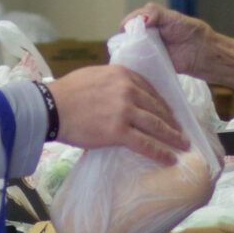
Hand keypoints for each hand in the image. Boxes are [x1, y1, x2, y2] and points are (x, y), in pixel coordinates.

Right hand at [48, 66, 191, 164]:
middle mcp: (128, 90)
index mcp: (123, 74)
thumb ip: (113, 81)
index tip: (169, 113)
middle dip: (172, 121)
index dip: (162, 104)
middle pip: (157, 108)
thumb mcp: (94, 75)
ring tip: (183, 145)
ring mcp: (125, 111)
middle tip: (181, 131)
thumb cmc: (66, 93)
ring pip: (156, 126)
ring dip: (173, 137)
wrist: (50, 108)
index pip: (150, 89)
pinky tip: (170, 158)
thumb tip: (121, 93)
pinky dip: (161, 152)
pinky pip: (146, 144)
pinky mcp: (119, 132)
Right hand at [124, 3, 217, 76]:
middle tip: (127, 45)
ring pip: (130, 51)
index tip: (126, 31)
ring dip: (128, 53)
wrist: (201, 51)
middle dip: (124, 40)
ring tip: (130, 55)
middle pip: (126, 37)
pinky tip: (134, 65)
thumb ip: (156, 13)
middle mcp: (144, 35)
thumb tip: (142, 20)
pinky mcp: (149, 64)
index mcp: (148, 21)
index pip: (130, 21)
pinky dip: (134, 65)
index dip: (126, 25)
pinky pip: (137, 64)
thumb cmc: (189, 31)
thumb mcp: (172, 17)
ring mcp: (145, 50)